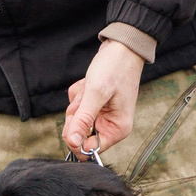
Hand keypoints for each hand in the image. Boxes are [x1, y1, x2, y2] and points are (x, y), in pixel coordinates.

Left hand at [63, 39, 144, 156]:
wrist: (122, 46)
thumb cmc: (115, 68)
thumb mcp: (96, 94)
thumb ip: (83, 120)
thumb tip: (73, 143)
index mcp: (117, 128)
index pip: (89, 149)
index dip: (76, 137)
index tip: (74, 119)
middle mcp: (111, 125)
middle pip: (79, 133)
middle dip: (76, 114)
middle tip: (84, 98)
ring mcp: (102, 115)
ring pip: (76, 119)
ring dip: (77, 102)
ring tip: (89, 87)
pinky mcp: (95, 105)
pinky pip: (77, 106)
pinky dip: (79, 94)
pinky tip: (88, 83)